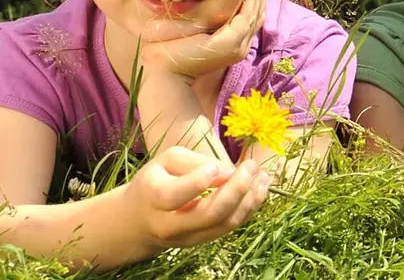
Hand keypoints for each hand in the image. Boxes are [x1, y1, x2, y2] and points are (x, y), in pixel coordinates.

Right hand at [124, 147, 270, 250]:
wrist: (141, 219)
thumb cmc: (156, 181)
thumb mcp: (167, 161)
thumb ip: (195, 163)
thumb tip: (228, 172)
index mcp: (154, 198)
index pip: (175, 195)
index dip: (198, 181)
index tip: (215, 167)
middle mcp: (170, 224)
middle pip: (209, 214)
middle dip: (237, 189)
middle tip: (251, 166)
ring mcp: (189, 237)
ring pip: (226, 223)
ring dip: (249, 199)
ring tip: (262, 175)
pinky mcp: (203, 240)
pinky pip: (231, 226)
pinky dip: (249, 207)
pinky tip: (259, 187)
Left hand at [139, 0, 268, 79]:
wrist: (164, 76)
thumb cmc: (168, 54)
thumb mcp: (189, 31)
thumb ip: (199, 18)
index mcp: (233, 42)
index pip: (250, 12)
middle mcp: (240, 44)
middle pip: (258, 9)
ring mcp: (238, 44)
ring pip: (256, 9)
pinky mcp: (230, 42)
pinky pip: (247, 13)